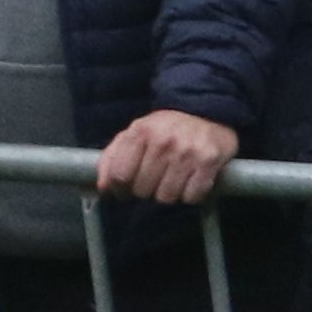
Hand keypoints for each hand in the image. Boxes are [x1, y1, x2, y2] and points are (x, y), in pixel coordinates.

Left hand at [93, 109, 238, 206]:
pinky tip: (190, 182)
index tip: (125, 190)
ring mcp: (187, 152)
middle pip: (142, 190)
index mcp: (140, 131)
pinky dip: (190, 195)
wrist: (208, 113)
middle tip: (154, 180)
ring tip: (173, 180)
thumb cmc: (167, 129)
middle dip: (146, 190)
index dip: (119, 189)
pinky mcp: (208, 162)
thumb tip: (102, 188)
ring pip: (166, 197)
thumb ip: (112, 158)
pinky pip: (191, 197)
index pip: (119, 175)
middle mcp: (163, 140)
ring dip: (168, 194)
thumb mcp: (136, 133)